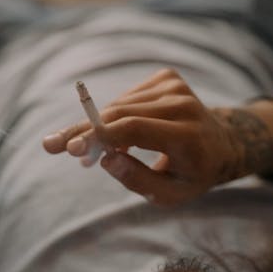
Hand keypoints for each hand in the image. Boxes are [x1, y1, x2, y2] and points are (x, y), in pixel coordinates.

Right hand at [43, 69, 239, 205]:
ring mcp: (176, 86)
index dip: (99, 136)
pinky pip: (126, 100)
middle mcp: (183, 105)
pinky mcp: (167, 77)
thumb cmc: (191, 175)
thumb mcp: (169, 194)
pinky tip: (117, 136)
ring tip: (84, 152)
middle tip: (50, 145)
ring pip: (118, 107)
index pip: (135, 128)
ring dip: (95, 128)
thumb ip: (137, 180)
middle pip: (120, 114)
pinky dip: (113, 118)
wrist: (222, 144)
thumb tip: (106, 160)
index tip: (71, 147)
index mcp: (188, 136)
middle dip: (82, 131)